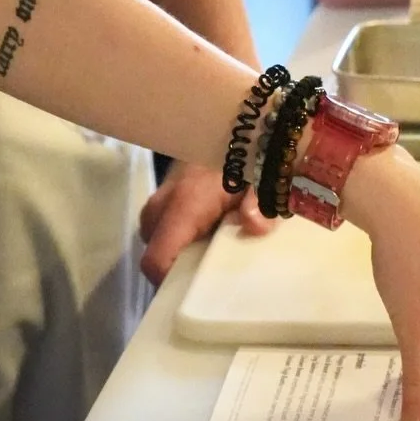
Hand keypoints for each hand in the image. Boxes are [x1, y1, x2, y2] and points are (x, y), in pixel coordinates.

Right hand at [138, 161, 269, 284]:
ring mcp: (159, 199)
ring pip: (159, 242)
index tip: (197, 295)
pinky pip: (163, 230)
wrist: (233, 125)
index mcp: (184, 204)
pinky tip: (210, 238)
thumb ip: (261, 203)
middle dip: (180, 269)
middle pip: (156, 255)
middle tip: (214, 276)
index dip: (170, 285)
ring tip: (215, 254)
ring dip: (182, 253)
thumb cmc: (247, 153)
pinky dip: (182, 239)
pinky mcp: (163, 197)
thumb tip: (255, 226)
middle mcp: (162, 205)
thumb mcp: (263, 179)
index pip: (156, 259)